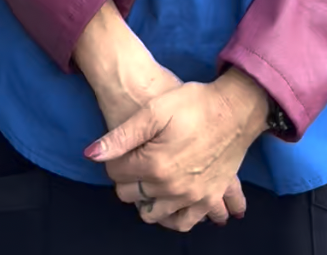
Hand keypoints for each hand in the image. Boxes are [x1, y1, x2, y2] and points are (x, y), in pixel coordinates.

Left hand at [73, 3, 248, 228]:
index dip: (114, 160)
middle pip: (132, 197)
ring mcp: (193, 197)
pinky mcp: (210, 198)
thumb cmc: (193, 103)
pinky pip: (186, 222)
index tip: (121, 149)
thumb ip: (121, 136)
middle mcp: (172, 188)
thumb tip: (91, 154)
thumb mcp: (153, 111)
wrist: (235, 108)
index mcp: (155, 165)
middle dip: (127, 180)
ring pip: (155, 215)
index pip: (117, 174)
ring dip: (146, 201)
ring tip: (148, 182)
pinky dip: (174, 218)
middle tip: (133, 161)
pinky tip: (169, 204)